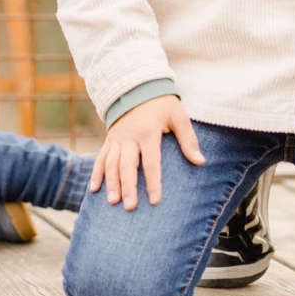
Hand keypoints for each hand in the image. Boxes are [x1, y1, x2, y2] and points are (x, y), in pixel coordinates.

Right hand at [90, 95, 203, 209]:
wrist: (137, 87)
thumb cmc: (162, 104)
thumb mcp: (178, 116)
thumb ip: (188, 139)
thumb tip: (200, 161)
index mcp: (148, 132)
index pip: (151, 161)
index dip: (153, 181)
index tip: (155, 200)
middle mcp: (129, 136)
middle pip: (127, 165)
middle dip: (128, 187)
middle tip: (130, 207)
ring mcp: (117, 138)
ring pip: (111, 163)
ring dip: (111, 183)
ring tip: (113, 202)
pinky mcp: (109, 139)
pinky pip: (100, 158)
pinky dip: (96, 173)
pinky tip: (94, 189)